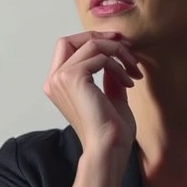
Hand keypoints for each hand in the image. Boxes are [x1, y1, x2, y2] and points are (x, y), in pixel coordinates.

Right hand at [42, 31, 143, 154]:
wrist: (109, 148)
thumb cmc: (110, 130)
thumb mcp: (111, 95)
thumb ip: (108, 75)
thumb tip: (114, 57)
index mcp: (57, 84)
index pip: (67, 47)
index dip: (92, 40)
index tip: (119, 44)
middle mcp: (54, 79)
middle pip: (71, 39)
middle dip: (100, 38)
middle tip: (126, 46)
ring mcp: (60, 78)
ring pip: (90, 44)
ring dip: (117, 52)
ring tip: (132, 70)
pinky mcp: (72, 77)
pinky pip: (100, 57)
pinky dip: (118, 65)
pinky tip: (128, 82)